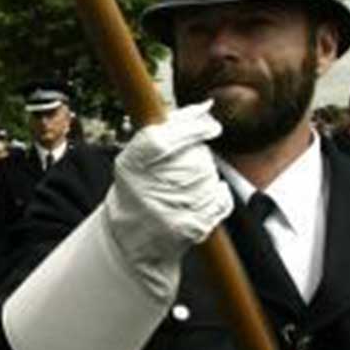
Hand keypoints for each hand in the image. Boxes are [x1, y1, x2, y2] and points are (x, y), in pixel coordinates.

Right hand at [102, 103, 232, 292]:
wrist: (130, 242)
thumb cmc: (135, 190)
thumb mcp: (137, 157)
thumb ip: (170, 127)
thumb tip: (206, 106)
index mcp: (134, 162)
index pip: (171, 134)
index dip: (195, 127)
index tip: (211, 126)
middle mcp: (151, 185)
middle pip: (196, 156)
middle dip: (197, 157)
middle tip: (181, 170)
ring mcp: (173, 208)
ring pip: (210, 176)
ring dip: (205, 178)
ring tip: (184, 189)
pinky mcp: (192, 226)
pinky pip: (220, 199)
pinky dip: (218, 196)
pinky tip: (202, 198)